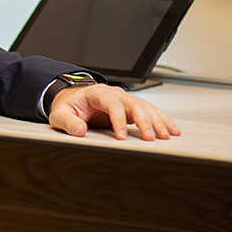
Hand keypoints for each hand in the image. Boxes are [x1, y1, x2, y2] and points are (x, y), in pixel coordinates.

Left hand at [48, 83, 180, 140]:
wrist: (73, 100)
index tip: (121, 136)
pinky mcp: (131, 108)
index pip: (111, 103)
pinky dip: (162, 120)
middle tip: (150, 138)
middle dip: (144, 121)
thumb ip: (68, 122)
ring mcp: (124, 100)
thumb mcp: (60, 114)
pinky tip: (171, 130)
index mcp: (96, 92)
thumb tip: (79, 130)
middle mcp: (114, 93)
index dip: (118, 119)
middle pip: (133, 103)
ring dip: (157, 121)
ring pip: (145, 107)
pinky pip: (150, 111)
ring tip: (166, 136)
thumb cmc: (68, 107)